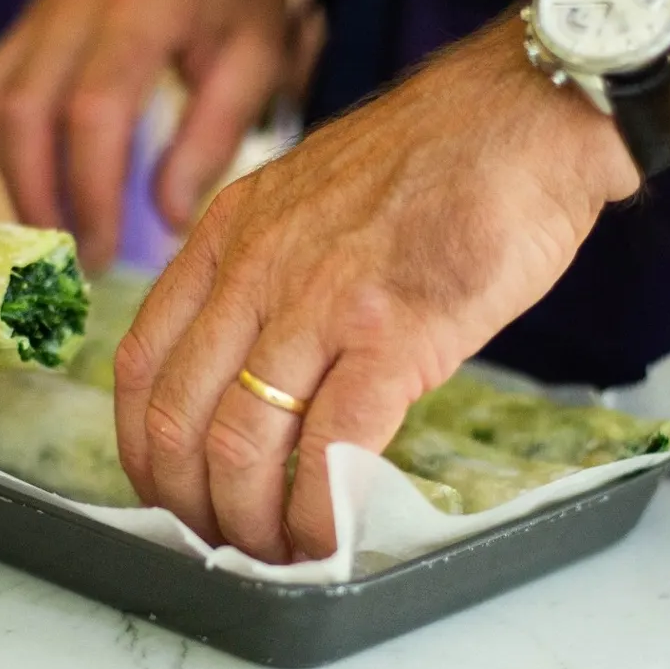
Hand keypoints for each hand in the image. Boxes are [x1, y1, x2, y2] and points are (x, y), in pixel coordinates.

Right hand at [0, 0, 291, 270]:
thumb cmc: (238, 1)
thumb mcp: (256, 64)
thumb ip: (212, 140)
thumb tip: (168, 220)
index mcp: (141, 7)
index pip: (95, 108)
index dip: (90, 189)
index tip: (102, 253)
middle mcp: (74, 3)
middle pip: (24, 109)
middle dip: (36, 196)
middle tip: (61, 263)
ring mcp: (39, 12)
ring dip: (5, 179)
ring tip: (38, 241)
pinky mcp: (23, 26)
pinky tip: (18, 196)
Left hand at [112, 18, 640, 562]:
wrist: (527, 114)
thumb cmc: (437, 159)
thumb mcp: (311, 194)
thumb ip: (269, 272)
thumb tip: (256, 371)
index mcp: (227, 234)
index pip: (142, 364)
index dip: (142, 451)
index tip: (167, 494)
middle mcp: (256, 269)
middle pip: (179, 420)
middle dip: (190, 505)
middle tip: (219, 544)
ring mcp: (321, 304)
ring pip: (242, 445)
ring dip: (249, 522)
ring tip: (271, 554)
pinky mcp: (393, 338)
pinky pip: (329, 453)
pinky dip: (317, 513)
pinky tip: (326, 538)